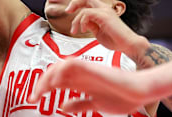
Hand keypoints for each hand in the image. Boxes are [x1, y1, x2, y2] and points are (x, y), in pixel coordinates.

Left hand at [28, 58, 149, 113]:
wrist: (139, 92)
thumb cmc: (121, 98)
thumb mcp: (95, 104)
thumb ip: (79, 104)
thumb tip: (63, 106)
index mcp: (80, 83)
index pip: (55, 82)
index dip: (42, 89)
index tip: (32, 100)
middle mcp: (80, 75)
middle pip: (53, 74)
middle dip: (40, 85)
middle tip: (32, 98)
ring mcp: (85, 70)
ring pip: (59, 66)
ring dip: (48, 77)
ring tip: (41, 90)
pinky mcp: (92, 68)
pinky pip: (71, 64)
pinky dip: (61, 71)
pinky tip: (55, 82)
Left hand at [68, 0, 147, 57]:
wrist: (129, 45)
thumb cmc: (116, 40)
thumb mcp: (98, 31)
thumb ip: (91, 25)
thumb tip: (82, 22)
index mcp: (103, 11)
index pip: (87, 1)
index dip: (77, 4)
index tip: (69, 11)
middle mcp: (104, 8)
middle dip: (74, 3)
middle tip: (68, 11)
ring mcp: (105, 11)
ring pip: (84, 9)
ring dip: (76, 21)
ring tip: (76, 30)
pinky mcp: (104, 16)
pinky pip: (87, 14)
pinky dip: (82, 22)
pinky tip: (84, 30)